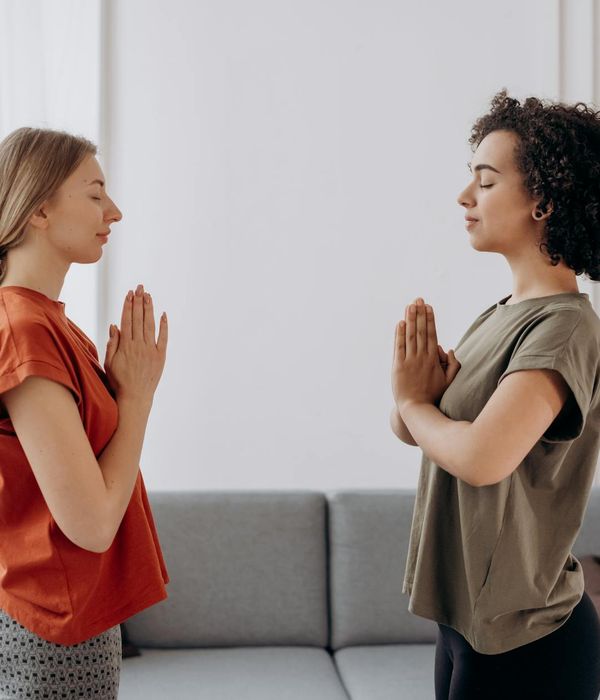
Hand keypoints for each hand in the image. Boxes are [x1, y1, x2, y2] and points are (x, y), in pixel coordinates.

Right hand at [103, 283, 167, 402]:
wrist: (134, 397)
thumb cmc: (118, 380)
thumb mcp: (109, 362)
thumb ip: (112, 343)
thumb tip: (114, 325)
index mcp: (126, 346)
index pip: (127, 320)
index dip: (128, 306)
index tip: (129, 293)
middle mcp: (139, 346)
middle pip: (139, 319)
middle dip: (139, 302)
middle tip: (140, 288)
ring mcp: (151, 350)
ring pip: (150, 325)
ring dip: (149, 309)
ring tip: (148, 296)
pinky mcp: (160, 356)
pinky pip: (163, 338)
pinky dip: (164, 326)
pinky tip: (163, 314)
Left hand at [391, 297, 460, 412]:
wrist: (416, 409)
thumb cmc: (433, 395)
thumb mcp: (449, 381)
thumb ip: (453, 364)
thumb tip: (449, 348)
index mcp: (433, 359)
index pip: (432, 334)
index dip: (429, 319)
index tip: (428, 307)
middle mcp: (422, 358)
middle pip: (421, 331)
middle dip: (419, 314)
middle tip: (418, 299)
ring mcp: (409, 361)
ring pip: (410, 336)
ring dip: (410, 319)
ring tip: (410, 305)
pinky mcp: (398, 366)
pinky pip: (399, 347)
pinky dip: (399, 334)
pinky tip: (400, 323)